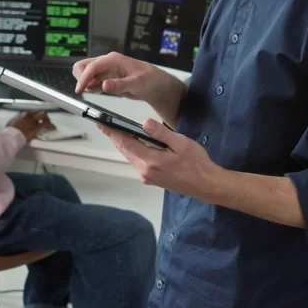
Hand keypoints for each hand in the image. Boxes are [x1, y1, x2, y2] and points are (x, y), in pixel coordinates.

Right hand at [6, 111, 54, 141]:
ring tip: (49, 124)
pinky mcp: (37, 127)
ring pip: (44, 115)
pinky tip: (52, 128)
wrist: (11, 136)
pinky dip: (51, 125)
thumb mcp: (11, 123)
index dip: (36, 116)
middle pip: (39, 111)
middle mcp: (29, 115)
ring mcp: (33, 120)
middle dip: (43, 116)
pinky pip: (46, 124)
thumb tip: (15, 122)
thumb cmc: (10, 131)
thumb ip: (15, 121)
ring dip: (47, 119)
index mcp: (22, 114)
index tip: (37, 119)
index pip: (32, 112)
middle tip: (45, 120)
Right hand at [73, 51, 166, 101]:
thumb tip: (104, 85)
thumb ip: (119, 85)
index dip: (84, 78)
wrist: (155, 83)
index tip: (80, 90)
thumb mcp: (136, 84)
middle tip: (91, 89)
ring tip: (99, 90)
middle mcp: (107, 62)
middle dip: (82, 78)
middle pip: (82, 66)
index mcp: (113, 60)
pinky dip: (92, 87)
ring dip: (87, 83)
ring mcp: (105, 70)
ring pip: (85, 73)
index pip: (92, 66)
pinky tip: (102, 90)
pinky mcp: (106, 77)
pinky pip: (92, 81)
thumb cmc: (149, 79)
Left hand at [98, 118, 222, 200]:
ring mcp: (147, 177)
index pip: (126, 143)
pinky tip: (135, 143)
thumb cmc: (196, 163)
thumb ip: (161, 133)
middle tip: (104, 124)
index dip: (113, 132)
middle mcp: (145, 171)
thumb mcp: (181, 143)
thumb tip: (144, 122)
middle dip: (115, 136)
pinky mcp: (151, 179)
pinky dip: (133, 151)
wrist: (206, 185)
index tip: (102, 123)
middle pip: (125, 150)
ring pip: (130, 156)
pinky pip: (137, 162)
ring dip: (124, 144)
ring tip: (116, 131)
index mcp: (151, 161)